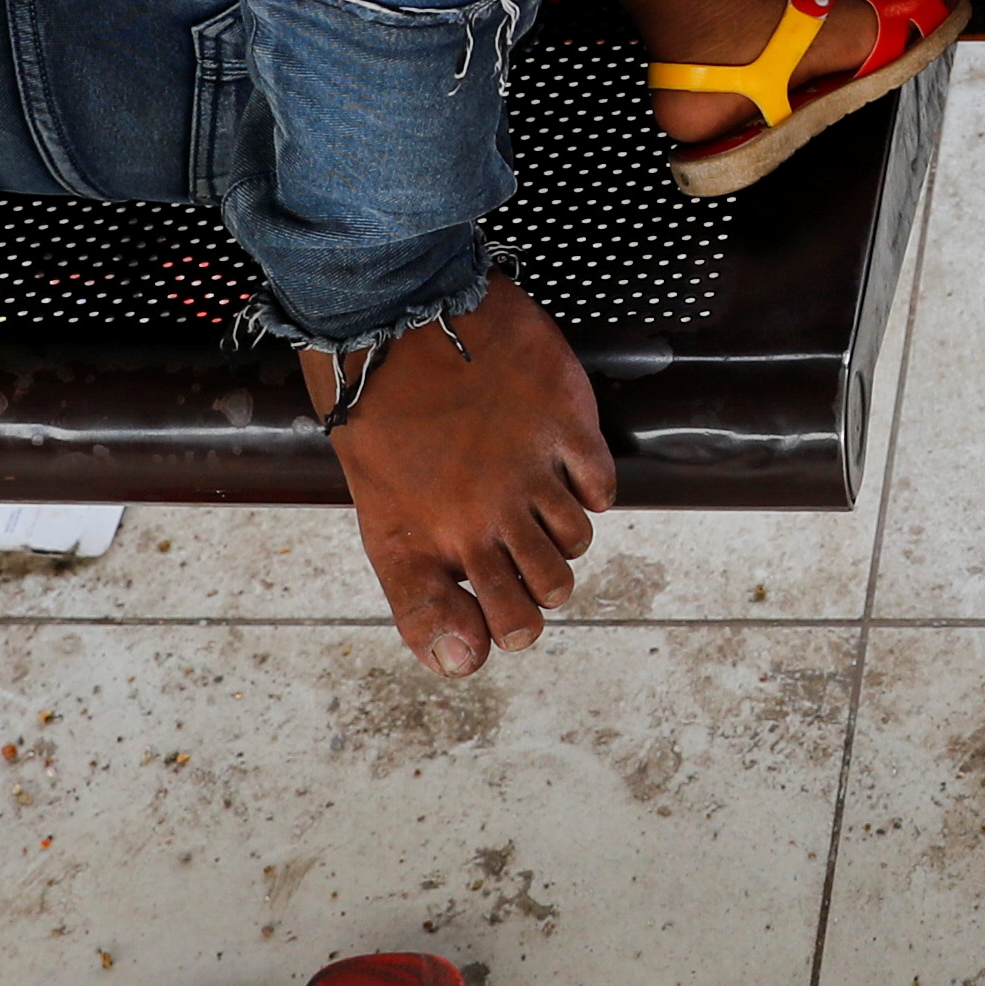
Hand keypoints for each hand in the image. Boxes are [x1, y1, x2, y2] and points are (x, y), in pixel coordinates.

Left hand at [306, 276, 616, 676]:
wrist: (395, 320)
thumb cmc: (382, 427)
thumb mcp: (384, 524)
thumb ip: (423, 599)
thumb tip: (467, 665)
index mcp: (438, 543)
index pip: (500, 628)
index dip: (507, 629)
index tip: (497, 606)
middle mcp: (487, 513)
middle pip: (551, 590)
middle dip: (541, 584)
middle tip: (521, 547)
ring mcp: (530, 467)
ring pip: (578, 540)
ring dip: (562, 529)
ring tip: (531, 495)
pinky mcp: (565, 421)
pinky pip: (602, 487)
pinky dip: (589, 484)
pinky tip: (557, 460)